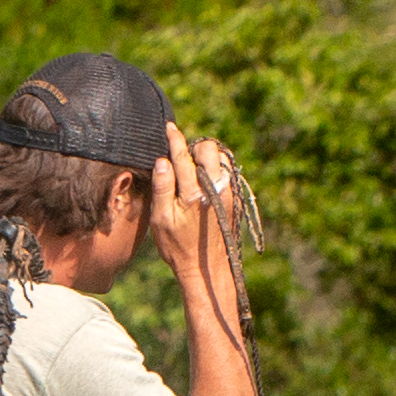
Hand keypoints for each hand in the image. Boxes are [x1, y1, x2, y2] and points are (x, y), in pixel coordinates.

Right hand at [160, 132, 252, 328]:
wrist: (207, 269)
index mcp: (194, 193)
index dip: (174, 139)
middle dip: (194, 147)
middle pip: (209, 150)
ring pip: (221, 158)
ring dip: (206, 157)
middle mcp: (215, 189)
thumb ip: (162, 188)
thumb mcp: (162, 220)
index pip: (183, 157)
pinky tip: (202, 180)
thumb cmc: (179, 247)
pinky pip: (226, 171)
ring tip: (192, 169)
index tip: (169, 127)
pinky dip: (215, 167)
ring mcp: (227, 193)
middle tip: (181, 158)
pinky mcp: (233, 199)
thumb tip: (162, 160)